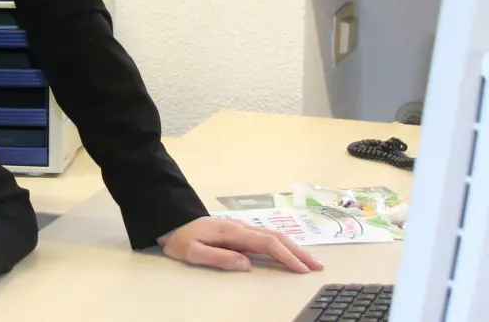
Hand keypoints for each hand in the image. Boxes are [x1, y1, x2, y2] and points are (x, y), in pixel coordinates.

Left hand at [156, 216, 323, 273]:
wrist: (170, 219)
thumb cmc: (181, 238)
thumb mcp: (194, 252)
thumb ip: (220, 258)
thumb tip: (247, 265)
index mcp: (233, 233)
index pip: (267, 243)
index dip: (286, 256)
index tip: (301, 268)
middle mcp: (241, 227)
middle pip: (276, 237)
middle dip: (298, 251)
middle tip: (317, 266)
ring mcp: (241, 227)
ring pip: (273, 235)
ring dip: (293, 247)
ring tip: (309, 260)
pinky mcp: (238, 230)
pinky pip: (266, 236)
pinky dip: (282, 243)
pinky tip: (289, 250)